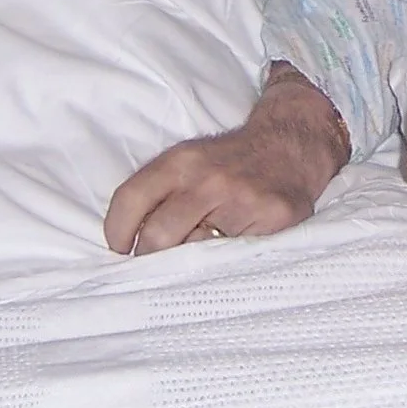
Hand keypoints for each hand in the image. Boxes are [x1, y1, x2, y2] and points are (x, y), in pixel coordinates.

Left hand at [105, 65, 351, 255]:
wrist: (290, 144)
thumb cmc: (229, 162)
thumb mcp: (188, 162)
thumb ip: (158, 194)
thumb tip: (128, 243)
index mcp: (180, 163)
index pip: (130, 200)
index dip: (117, 232)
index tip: (120, 249)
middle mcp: (208, 180)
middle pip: (158, 237)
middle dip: (151, 258)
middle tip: (159, 263)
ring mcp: (243, 200)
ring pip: (197, 254)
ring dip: (192, 262)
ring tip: (203, 251)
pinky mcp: (273, 219)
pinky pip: (236, 258)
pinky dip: (229, 261)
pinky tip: (235, 247)